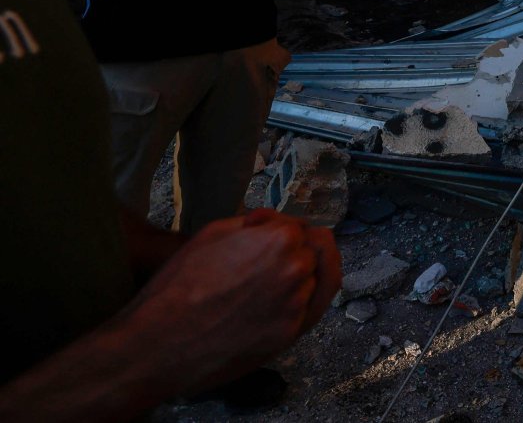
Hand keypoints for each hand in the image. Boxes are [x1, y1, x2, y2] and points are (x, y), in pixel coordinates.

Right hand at [128, 209, 339, 392]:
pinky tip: (288, 298)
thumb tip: (270, 222)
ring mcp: (297, 306)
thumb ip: (252, 224)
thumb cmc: (177, 288)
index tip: (268, 237)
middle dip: (299, 250)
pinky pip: (312, 309)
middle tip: (275, 257)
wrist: (157, 345)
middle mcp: (298, 271)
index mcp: (281, 240)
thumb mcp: (210, 234)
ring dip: (305, 275)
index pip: (301, 227)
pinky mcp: (290, 335)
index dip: (284, 230)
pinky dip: (305, 300)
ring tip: (278, 279)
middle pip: (316, 252)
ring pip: (320, 280)